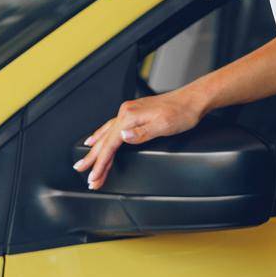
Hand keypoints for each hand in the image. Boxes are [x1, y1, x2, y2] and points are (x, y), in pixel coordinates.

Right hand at [73, 88, 205, 189]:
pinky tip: (97, 138)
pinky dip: (101, 135)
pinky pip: (111, 127)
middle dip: (93, 159)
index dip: (101, 163)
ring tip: (84, 160)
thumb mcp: (163, 125)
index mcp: (130, 116)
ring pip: (106, 134)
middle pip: (105, 140)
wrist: (193, 100)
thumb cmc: (182, 113)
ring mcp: (129, 112)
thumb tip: (122, 137)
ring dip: (95, 149)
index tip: (94, 176)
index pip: (110, 144)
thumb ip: (141, 133)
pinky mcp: (134, 113)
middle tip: (82, 172)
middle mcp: (126, 112)